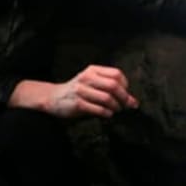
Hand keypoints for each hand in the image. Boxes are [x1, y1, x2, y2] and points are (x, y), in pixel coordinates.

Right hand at [9, 65, 138, 117]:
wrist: (53, 97)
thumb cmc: (77, 91)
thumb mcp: (91, 82)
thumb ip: (109, 88)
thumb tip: (132, 101)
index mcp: (92, 70)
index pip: (116, 74)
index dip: (125, 85)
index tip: (126, 94)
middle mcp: (86, 78)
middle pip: (113, 86)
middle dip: (124, 98)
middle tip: (126, 106)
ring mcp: (81, 90)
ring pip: (107, 98)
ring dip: (115, 107)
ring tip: (115, 110)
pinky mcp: (77, 104)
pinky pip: (98, 109)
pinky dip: (106, 113)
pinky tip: (106, 114)